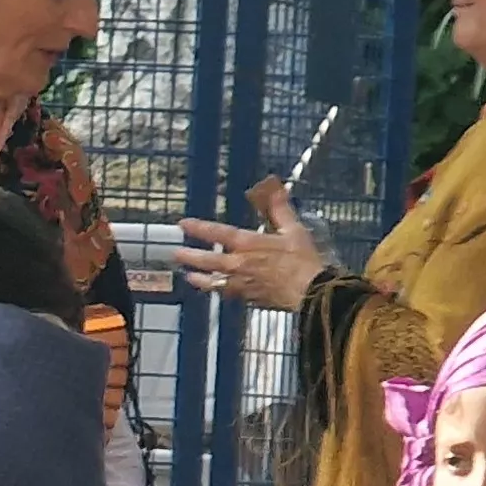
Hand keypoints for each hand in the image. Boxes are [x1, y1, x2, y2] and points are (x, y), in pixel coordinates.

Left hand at [173, 181, 327, 311]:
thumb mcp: (293, 229)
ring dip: (198, 277)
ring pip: (212, 280)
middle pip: (208, 260)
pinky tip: (211, 289)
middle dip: (190, 256)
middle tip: (175, 253)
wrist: (310, 290)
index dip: (199, 227)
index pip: (218, 233)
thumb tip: (274, 187)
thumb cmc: (303, 259)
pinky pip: (225, 293)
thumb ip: (280, 209)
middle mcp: (238, 263)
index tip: (183, 224)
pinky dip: (216, 290)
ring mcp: (240, 282)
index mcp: (248, 244)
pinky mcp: (246, 298)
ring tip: (186, 275)